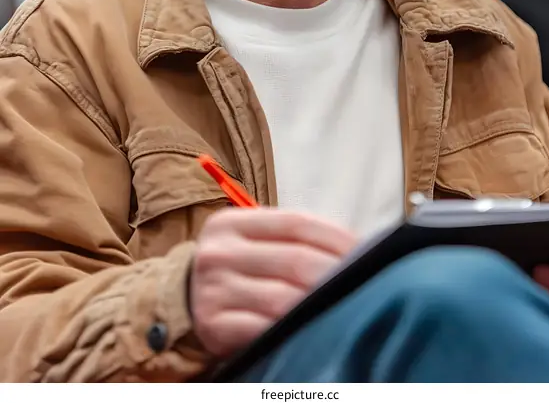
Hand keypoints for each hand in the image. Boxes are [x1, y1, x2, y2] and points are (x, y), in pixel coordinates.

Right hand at [189, 207, 356, 357]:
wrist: (181, 300)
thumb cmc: (236, 266)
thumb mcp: (251, 239)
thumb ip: (291, 237)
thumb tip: (354, 246)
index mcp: (232, 222)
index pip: (295, 222)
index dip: (335, 236)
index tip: (365, 249)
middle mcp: (219, 252)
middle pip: (294, 259)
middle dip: (336, 273)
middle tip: (365, 282)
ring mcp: (213, 290)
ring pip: (282, 297)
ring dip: (319, 303)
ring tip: (346, 305)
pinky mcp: (214, 325)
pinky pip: (262, 328)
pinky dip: (292, 329)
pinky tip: (312, 327)